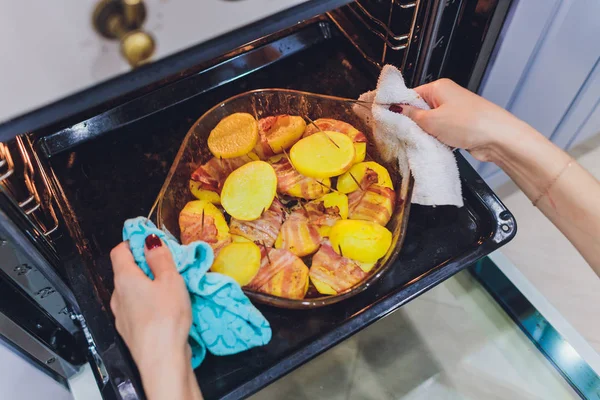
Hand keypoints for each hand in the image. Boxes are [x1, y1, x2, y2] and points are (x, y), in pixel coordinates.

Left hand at [110, 235, 201, 399]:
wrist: (161, 358)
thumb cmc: (166, 316)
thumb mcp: (170, 280)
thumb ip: (160, 257)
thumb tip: (149, 239)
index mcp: (125, 278)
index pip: (120, 251)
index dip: (133, 242)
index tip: (150, 241)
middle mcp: (117, 295)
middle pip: (125, 271)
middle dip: (143, 264)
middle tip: (166, 265)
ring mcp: (121, 315)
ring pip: (130, 291)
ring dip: (145, 285)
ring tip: (168, 288)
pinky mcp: (129, 331)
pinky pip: (135, 308)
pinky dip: (146, 303)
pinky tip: (163, 310)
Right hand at [398, 78, 531, 162]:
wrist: (498, 138)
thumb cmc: (470, 122)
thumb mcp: (432, 120)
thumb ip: (411, 115)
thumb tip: (396, 109)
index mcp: (438, 87)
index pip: (409, 94)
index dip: (398, 107)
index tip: (388, 118)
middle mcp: (446, 97)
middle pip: (419, 109)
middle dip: (412, 122)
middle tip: (406, 133)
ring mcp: (453, 112)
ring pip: (429, 123)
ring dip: (425, 133)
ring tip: (424, 140)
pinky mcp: (458, 126)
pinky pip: (439, 132)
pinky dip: (436, 139)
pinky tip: (435, 145)